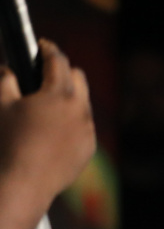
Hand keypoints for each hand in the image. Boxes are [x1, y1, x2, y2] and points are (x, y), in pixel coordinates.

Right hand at [0, 40, 96, 228]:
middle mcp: (79, 110)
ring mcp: (87, 129)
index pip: (58, 61)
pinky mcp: (89, 147)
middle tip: (46, 73)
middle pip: (78, 78)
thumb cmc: (8, 141)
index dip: (48, 49)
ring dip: (69, 97)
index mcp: (58, 94)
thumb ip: (5, 81)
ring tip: (50, 101)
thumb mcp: (1, 106)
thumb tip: (7, 69)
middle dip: (63, 71)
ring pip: (83, 103)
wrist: (24, 183)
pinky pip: (84, 126)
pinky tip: (57, 127)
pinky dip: (72, 121)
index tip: (42, 45)